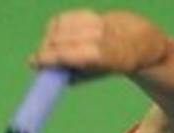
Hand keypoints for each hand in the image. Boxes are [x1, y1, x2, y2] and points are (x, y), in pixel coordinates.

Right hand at [29, 10, 165, 77]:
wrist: (139, 40)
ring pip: (62, 26)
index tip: (34, 62)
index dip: (50, 57)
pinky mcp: (92, 13)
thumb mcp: (101, 74)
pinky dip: (55, 26)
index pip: (73, 54)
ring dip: (48, 37)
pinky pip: (66, 18)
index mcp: (106, 56)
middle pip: (63, 39)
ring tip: (46, 49)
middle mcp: (101, 36)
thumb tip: (52, 77)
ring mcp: (96, 22)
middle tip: (37, 59)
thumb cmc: (116, 62)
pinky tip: (53, 36)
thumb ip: (78, 76)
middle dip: (46, 48)